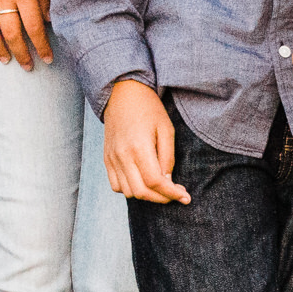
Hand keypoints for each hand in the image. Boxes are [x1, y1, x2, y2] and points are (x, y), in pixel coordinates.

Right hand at [102, 79, 188, 203]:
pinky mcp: (107, 158)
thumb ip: (167, 158)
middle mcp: (122, 155)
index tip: (185, 197)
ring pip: (128, 192)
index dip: (172, 194)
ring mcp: (112, 158)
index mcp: (139, 147)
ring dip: (147, 195)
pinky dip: (130, 189)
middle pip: (142, 192)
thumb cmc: (148, 108)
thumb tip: (168, 182)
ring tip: (160, 187)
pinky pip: (116, 185)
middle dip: (162, 198)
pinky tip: (142, 181)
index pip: (156, 182)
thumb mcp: (166, 129)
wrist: (122, 93)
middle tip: (175, 194)